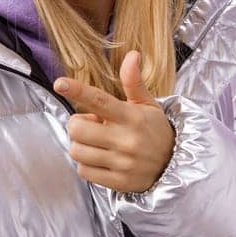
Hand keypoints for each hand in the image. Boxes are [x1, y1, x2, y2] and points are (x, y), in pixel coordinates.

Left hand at [54, 51, 175, 193]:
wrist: (175, 164)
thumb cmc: (155, 130)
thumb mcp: (148, 105)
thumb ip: (134, 82)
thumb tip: (133, 55)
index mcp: (132, 116)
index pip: (100, 100)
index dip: (78, 91)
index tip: (60, 83)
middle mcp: (126, 140)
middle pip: (78, 128)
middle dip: (77, 125)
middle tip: (92, 125)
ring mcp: (122, 162)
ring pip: (77, 150)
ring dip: (80, 145)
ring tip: (97, 143)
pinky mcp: (118, 181)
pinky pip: (83, 171)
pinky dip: (86, 164)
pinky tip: (100, 159)